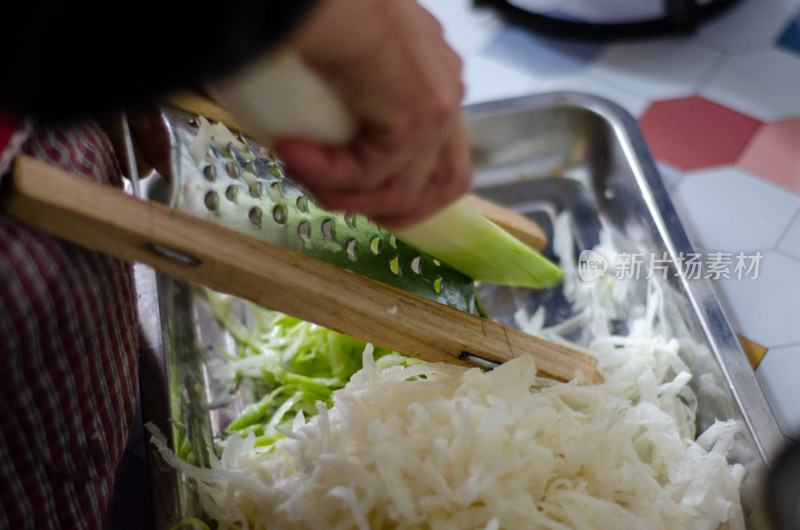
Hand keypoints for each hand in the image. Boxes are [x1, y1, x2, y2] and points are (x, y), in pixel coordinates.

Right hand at [272, 0, 472, 228]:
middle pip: (444, 183)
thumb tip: (305, 131)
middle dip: (393, 211)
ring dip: (344, 195)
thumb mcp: (345, 54)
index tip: (355, 191)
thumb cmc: (321, 11)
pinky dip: (327, 175)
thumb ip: (350, 94)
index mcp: (435, 75)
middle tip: (338, 202)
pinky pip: (370, 173)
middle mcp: (446, 92)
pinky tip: (290, 155)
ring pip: (401, 190)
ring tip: (297, 174)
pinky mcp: (417, 122)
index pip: (440, 151)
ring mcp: (438, 109)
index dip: (402, 186)